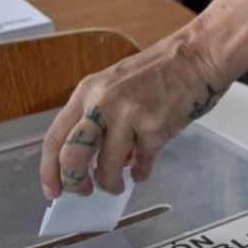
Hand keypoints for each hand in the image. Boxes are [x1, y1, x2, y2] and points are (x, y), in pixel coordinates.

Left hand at [38, 32, 228, 199]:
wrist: (197, 56)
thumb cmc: (159, 71)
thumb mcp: (115, 86)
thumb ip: (100, 119)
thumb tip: (94, 160)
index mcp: (87, 92)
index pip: (55, 137)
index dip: (49, 170)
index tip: (53, 191)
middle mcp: (103, 102)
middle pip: (73, 156)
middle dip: (76, 182)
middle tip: (85, 191)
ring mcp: (129, 115)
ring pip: (107, 166)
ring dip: (111, 183)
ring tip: (118, 184)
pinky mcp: (156, 127)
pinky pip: (142, 163)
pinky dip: (140, 172)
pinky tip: (142, 170)